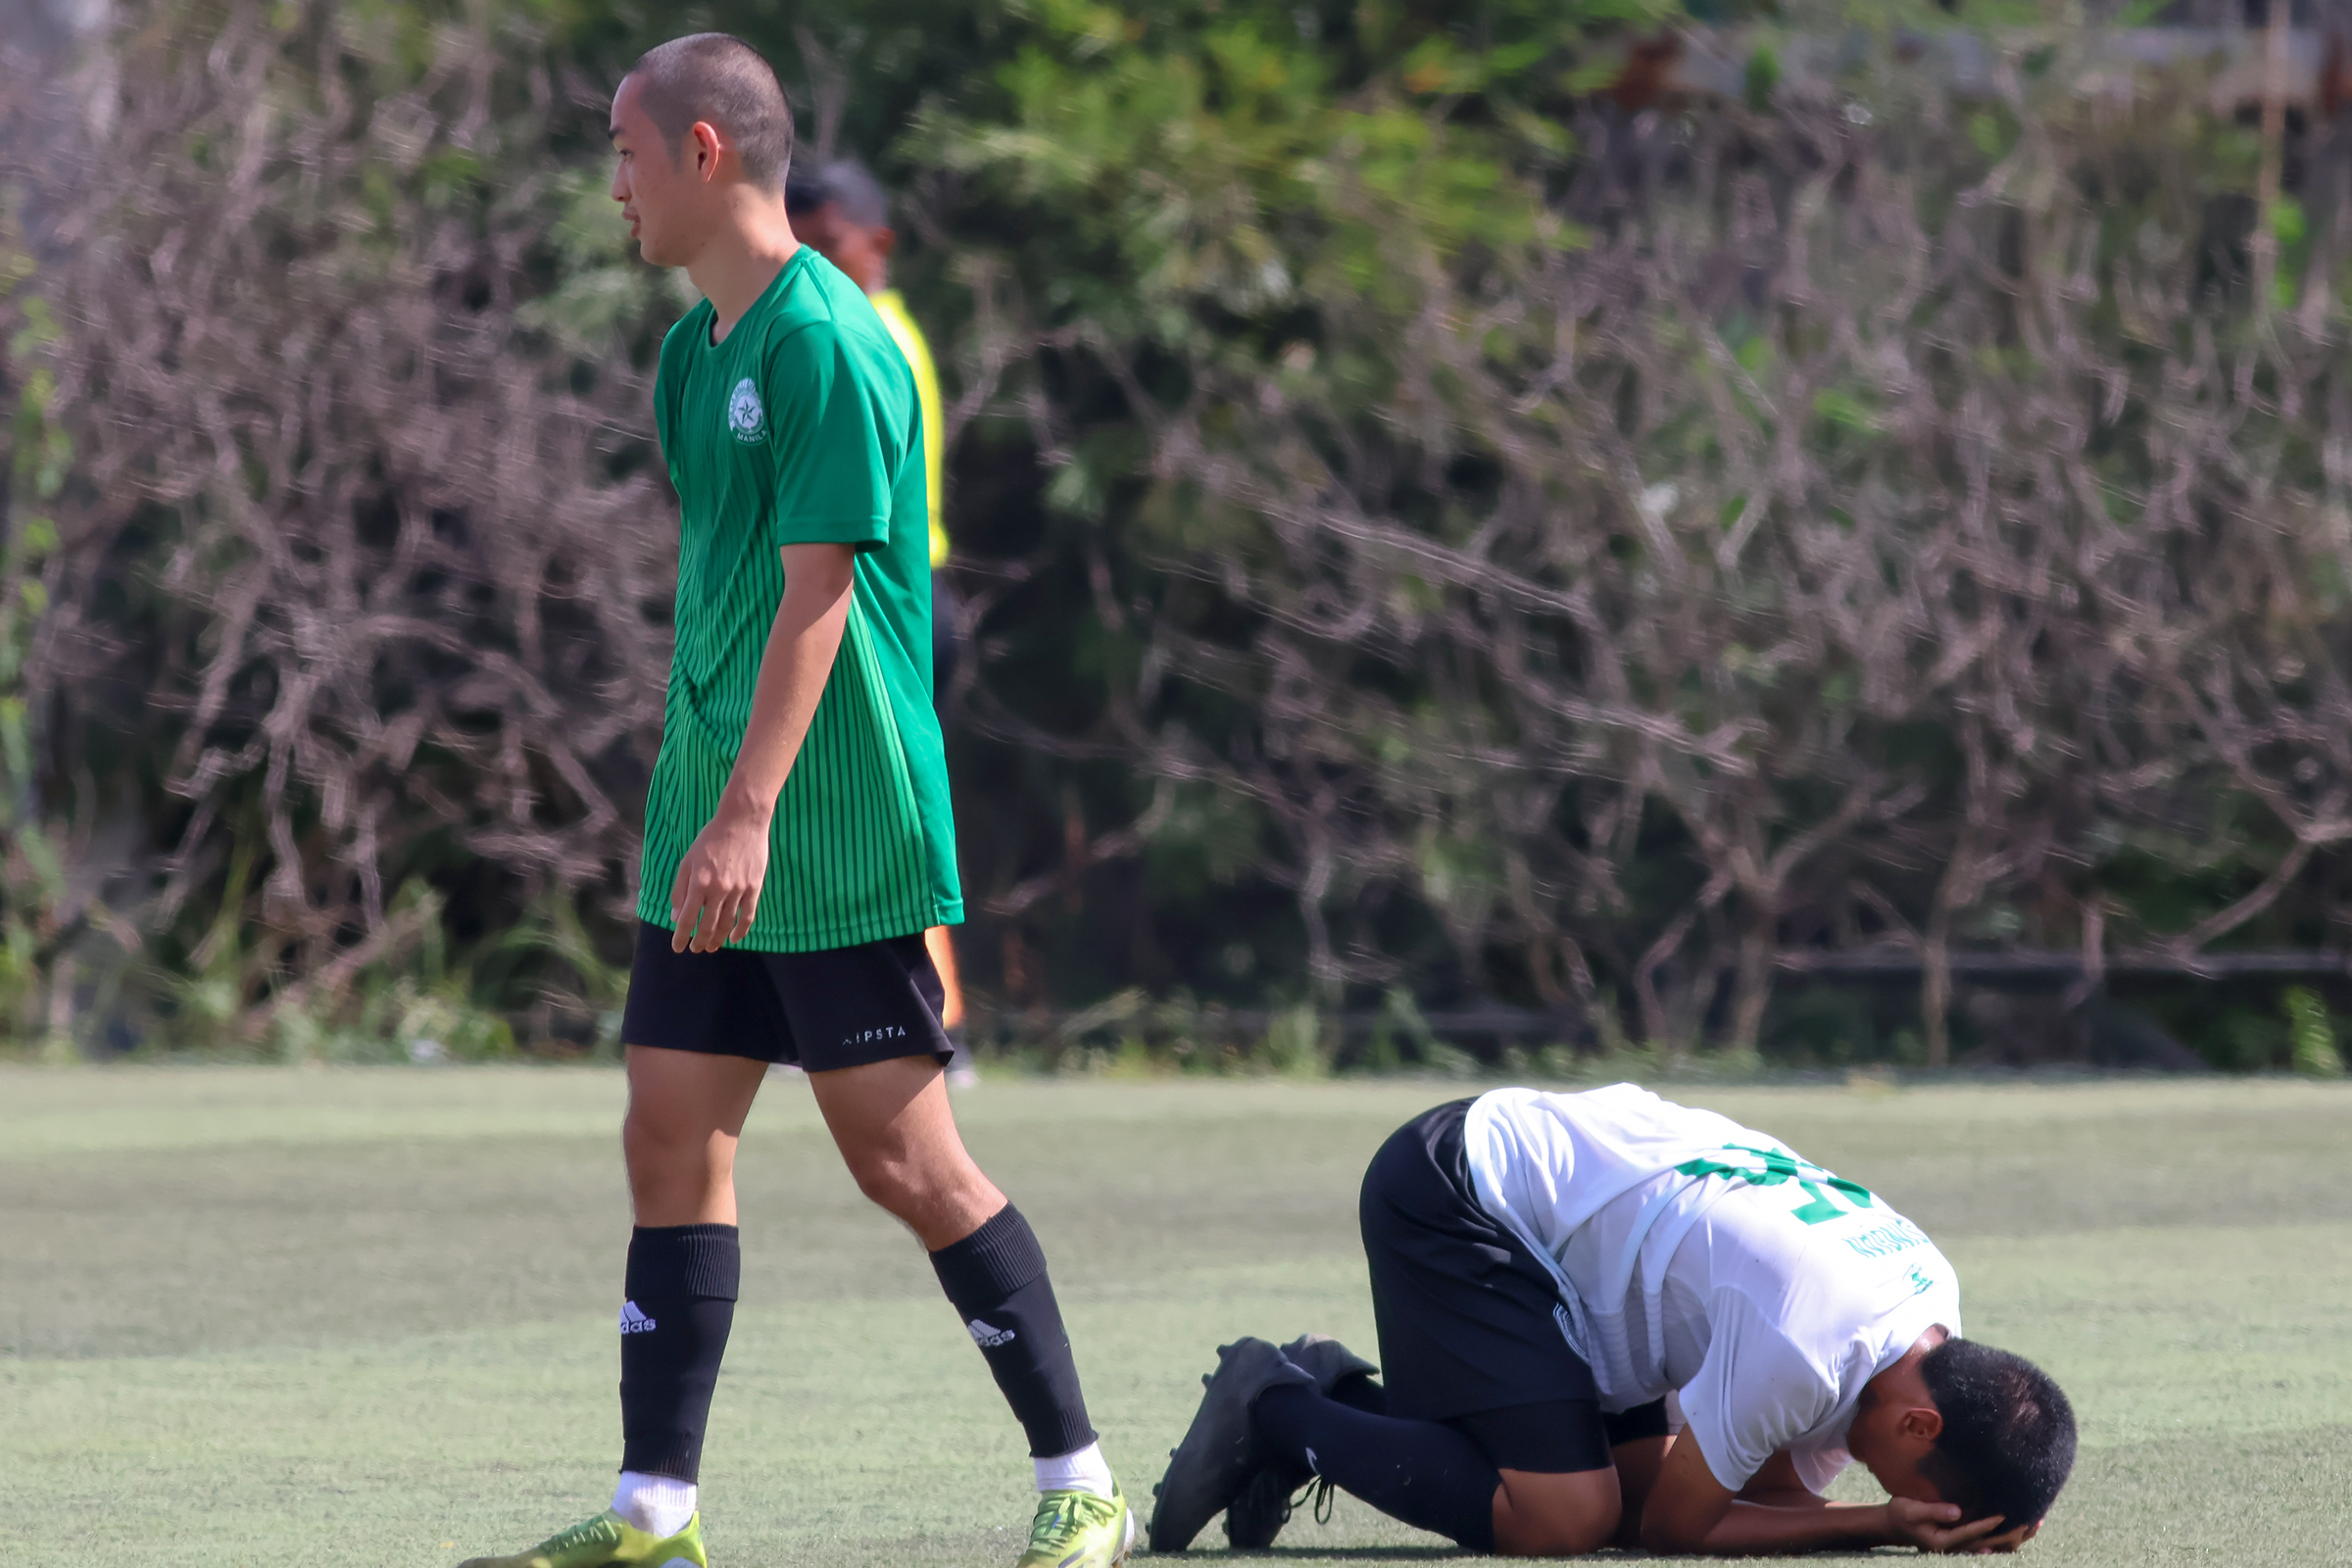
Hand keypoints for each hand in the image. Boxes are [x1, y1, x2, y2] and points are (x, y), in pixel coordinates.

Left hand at [668, 800, 770, 952]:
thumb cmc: (711, 839)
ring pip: (727, 924)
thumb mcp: (688, 861)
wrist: (742, 822)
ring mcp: (738, 890)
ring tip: (711, 947)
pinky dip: (740, 931)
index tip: (678, 948)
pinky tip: (734, 938)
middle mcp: (718, 890)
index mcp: (699, 883)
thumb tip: (676, 916)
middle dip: (699, 941)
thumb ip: (680, 889)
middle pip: (708, 926)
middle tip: (696, 949)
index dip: (681, 936)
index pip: (687, 918)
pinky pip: (748, 916)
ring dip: (718, 939)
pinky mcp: (754, 888)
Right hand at [1886, 1498, 2035, 1553]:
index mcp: (1944, 1541)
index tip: (2006, 1514)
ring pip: (1995, 1546)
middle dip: (2011, 1533)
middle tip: (2030, 1521)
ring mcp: (1962, 1547)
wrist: (1895, 1525)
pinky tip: (2021, 1528)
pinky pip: (1991, 1542)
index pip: (1973, 1533)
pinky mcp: (1964, 1542)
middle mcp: (1957, 1548)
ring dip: (2015, 1537)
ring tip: (2034, 1524)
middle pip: (1990, 1544)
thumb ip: (1935, 1510)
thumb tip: (1959, 1511)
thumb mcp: (1912, 1510)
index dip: (1989, 1523)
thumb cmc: (1901, 1514)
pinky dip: (2007, 1537)